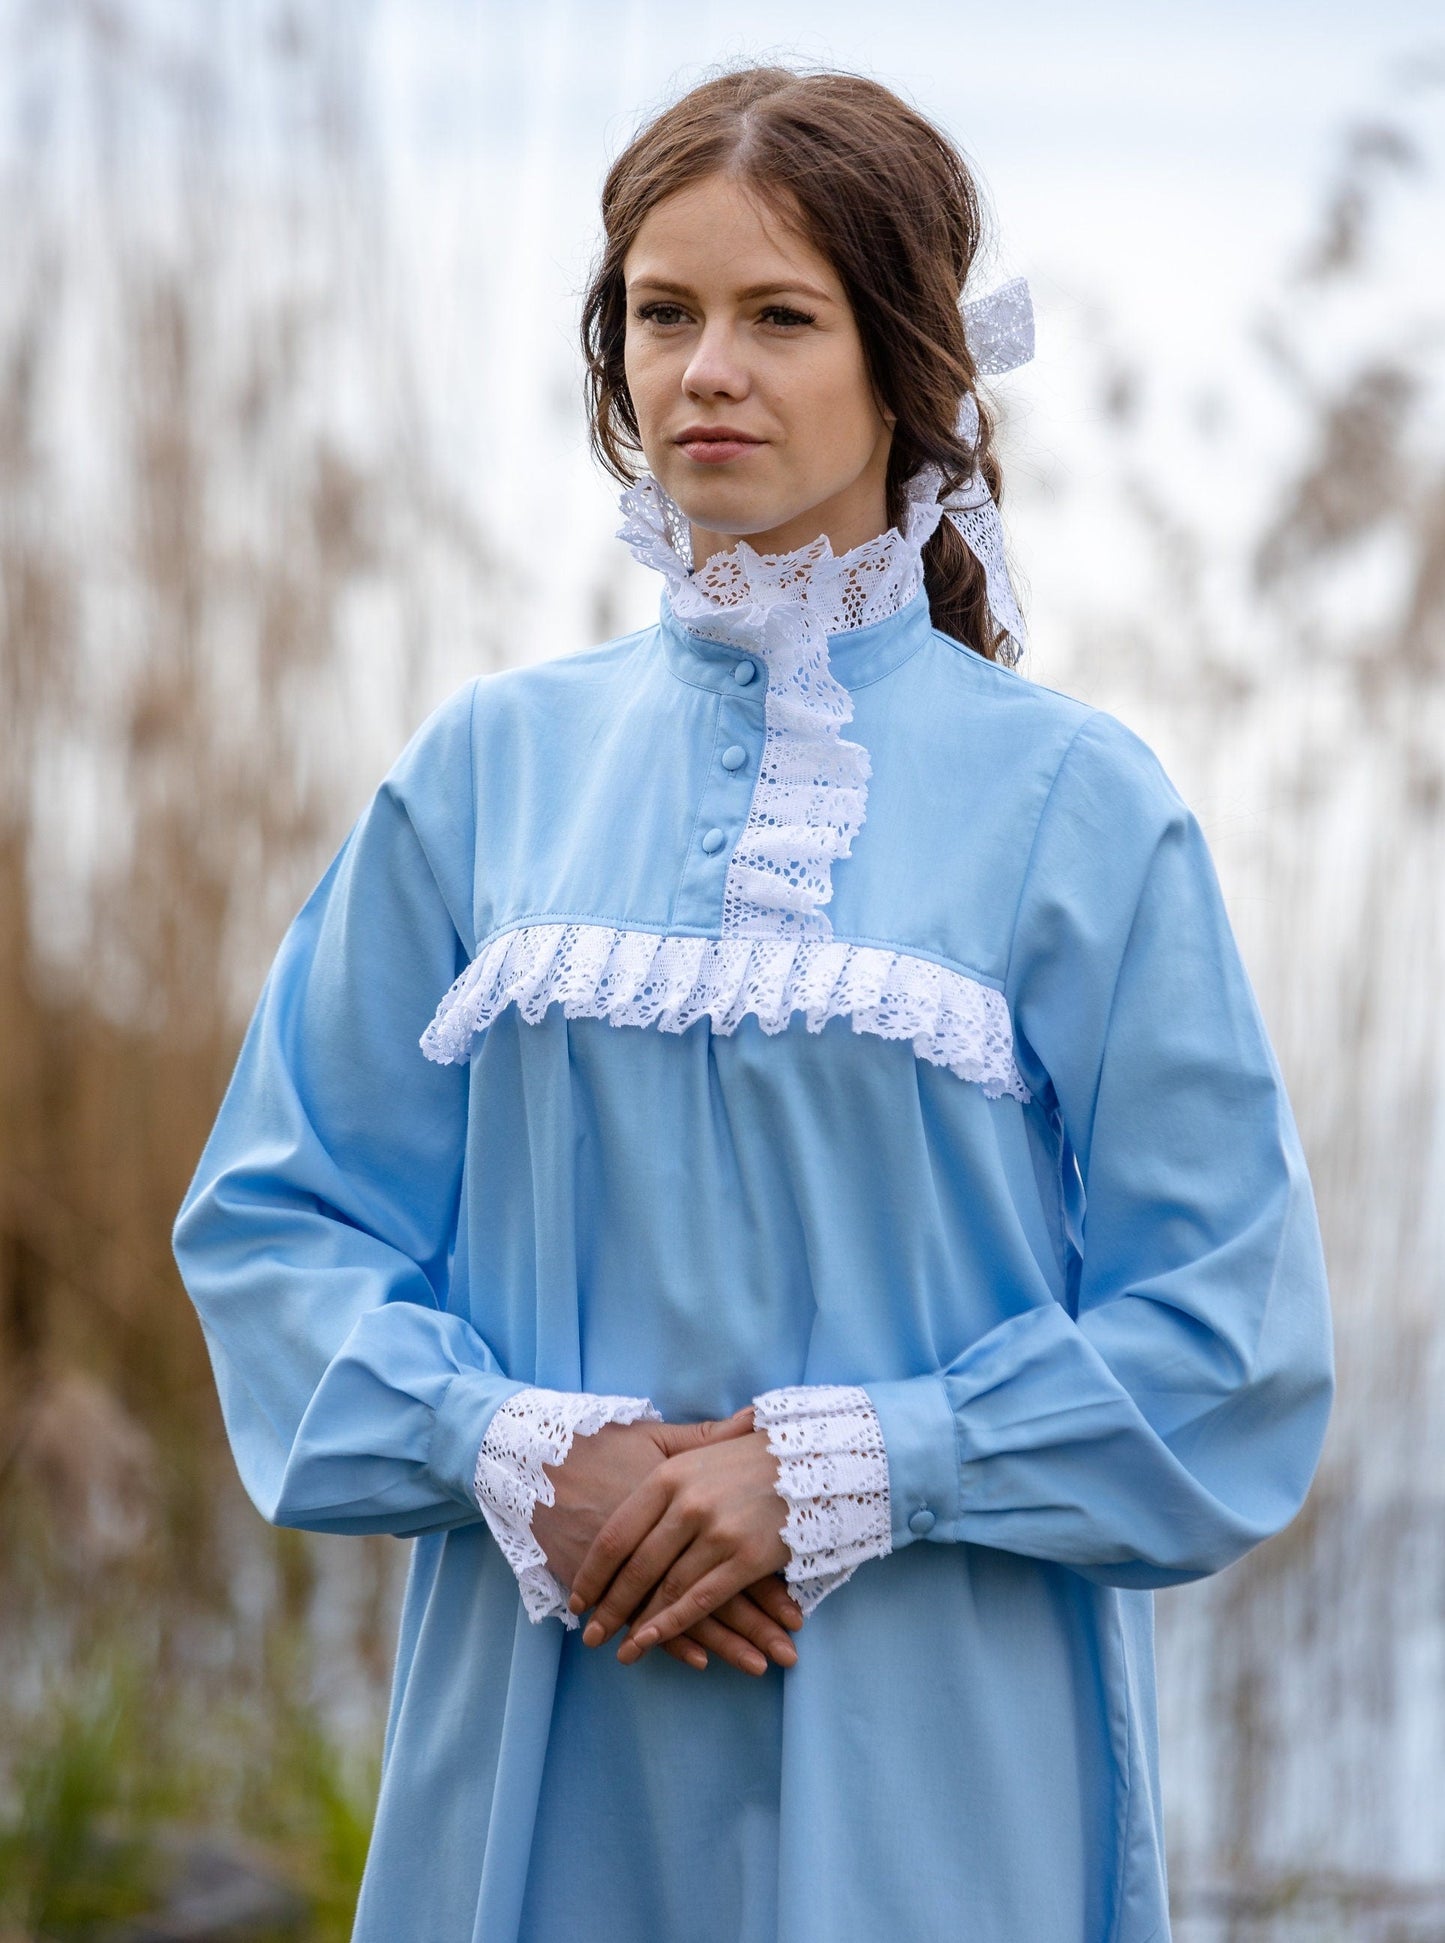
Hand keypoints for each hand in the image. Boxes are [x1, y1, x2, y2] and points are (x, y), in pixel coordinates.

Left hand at [567, 1412, 791, 1664]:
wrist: (815, 1456)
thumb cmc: (749, 1453)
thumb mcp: (697, 1446)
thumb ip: (661, 1464)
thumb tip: (616, 1473)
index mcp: (668, 1476)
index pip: (617, 1534)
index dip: (594, 1572)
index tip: (579, 1599)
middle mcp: (687, 1505)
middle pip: (637, 1568)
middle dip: (611, 1607)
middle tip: (591, 1636)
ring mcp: (718, 1533)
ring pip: (667, 1589)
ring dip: (639, 1625)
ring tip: (620, 1649)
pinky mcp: (747, 1559)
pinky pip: (702, 1600)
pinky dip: (674, 1626)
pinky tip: (653, 1642)